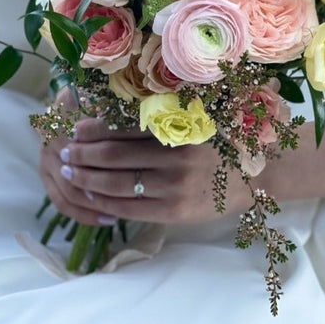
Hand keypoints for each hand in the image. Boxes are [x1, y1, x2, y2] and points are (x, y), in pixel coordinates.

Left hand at [39, 96, 250, 226]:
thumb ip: (167, 114)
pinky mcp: (174, 211)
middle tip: (64, 150)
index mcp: (179, 126)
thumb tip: (120, 111)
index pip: (126, 127)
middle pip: (115, 155)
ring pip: (117, 183)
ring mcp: (174, 186)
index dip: (96, 128)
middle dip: (83, 153)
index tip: (76, 127)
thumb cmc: (228, 138)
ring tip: (68, 172)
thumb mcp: (201, 115)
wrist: (260, 173)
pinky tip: (91, 195)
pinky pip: (131, 207)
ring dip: (87, 177)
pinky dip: (105, 201)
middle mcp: (175, 155)